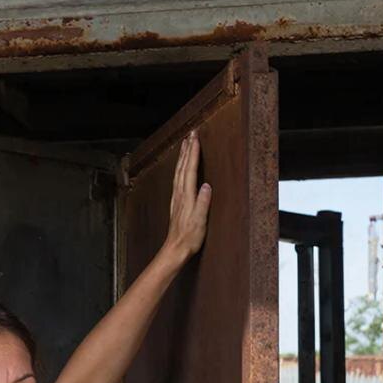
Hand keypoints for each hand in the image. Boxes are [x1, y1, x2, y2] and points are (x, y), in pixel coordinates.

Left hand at [161, 129, 211, 265]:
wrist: (175, 249)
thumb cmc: (189, 237)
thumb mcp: (200, 221)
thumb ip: (203, 202)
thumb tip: (207, 185)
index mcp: (187, 196)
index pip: (190, 169)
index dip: (193, 153)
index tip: (195, 137)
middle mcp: (180, 194)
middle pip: (183, 166)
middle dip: (187, 149)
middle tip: (191, 133)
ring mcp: (176, 197)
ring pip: (178, 171)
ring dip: (182, 157)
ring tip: (185, 144)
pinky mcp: (176, 202)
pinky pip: (177, 179)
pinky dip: (180, 168)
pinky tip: (181, 168)